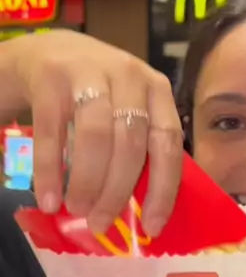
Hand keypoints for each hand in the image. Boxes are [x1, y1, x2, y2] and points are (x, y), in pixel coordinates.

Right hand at [8, 30, 182, 234]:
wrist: (48, 50)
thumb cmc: (97, 92)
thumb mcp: (127, 109)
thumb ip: (138, 148)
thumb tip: (143, 213)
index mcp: (156, 90)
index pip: (167, 143)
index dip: (162, 188)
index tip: (151, 226)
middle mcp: (129, 76)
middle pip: (130, 143)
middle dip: (116, 191)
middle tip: (100, 222)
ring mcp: (89, 72)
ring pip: (96, 136)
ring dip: (87, 181)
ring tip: (76, 209)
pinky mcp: (51, 77)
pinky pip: (53, 132)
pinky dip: (50, 170)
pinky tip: (47, 199)